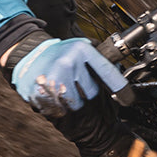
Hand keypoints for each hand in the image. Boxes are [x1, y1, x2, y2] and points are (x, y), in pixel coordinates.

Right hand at [10, 35, 127, 114]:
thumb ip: (99, 60)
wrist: (28, 53)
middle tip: (76, 82)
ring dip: (74, 101)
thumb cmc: (59, 54)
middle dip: (87, 91)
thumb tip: (119, 71)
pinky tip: (55, 94)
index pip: (106, 71)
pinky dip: (60, 105)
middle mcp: (69, 62)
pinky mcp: (41, 90)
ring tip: (65, 88)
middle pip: (92, 91)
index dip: (119, 86)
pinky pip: (60, 107)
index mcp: (81, 49)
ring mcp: (54, 77)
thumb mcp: (81, 49)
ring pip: (77, 103)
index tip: (128, 98)